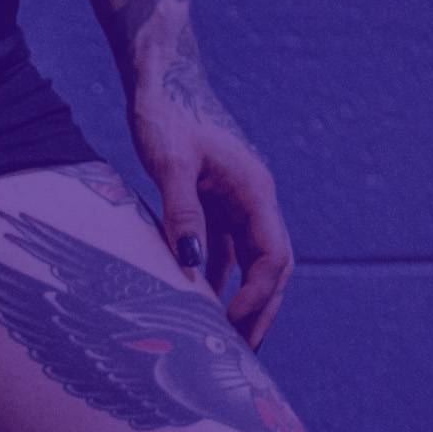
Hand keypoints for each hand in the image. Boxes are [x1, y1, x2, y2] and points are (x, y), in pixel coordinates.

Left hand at [128, 35, 292, 351]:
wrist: (159, 75)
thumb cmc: (165, 111)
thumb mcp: (169, 162)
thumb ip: (181, 212)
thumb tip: (190, 264)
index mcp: (254, 190)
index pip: (272, 257)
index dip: (255, 297)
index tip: (228, 326)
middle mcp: (253, 199)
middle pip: (271, 267)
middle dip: (260, 311)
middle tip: (240, 356)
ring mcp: (236, 201)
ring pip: (248, 262)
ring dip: (238, 300)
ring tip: (220, 342)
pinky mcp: (214, 201)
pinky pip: (222, 249)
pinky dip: (213, 278)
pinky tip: (193, 304)